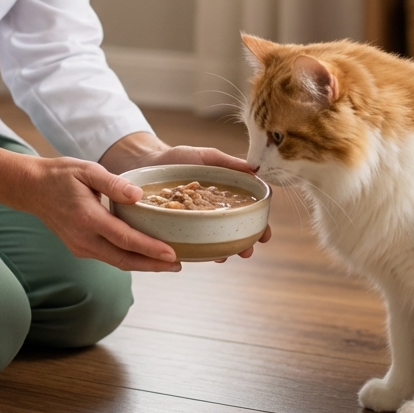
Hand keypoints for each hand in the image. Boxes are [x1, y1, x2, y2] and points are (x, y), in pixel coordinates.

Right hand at [0, 145, 181, 271]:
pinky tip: (145, 254)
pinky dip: (129, 257)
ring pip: (117, 262)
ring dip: (143, 264)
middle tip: (179, 265)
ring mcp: (81, 247)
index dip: (151, 249)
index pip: (125, 239)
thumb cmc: (61, 175)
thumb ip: (114, 184)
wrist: (32, 188)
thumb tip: (139, 196)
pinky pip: (109, 257)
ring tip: (168, 262)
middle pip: (124, 260)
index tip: (173, 255)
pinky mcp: (80, 248)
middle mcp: (84, 239)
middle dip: (153, 265)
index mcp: (88, 218)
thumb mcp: (88, 170)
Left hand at [99, 132, 271, 259]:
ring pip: (213, 242)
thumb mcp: (206, 156)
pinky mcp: (175, 228)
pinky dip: (198, 251)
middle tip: (247, 252)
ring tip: (225, 256)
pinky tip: (201, 254)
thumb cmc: (178, 158)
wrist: (148, 163)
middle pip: (233, 232)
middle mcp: (210, 213)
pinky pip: (189, 243)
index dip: (259, 225)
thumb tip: (255, 169)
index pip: (245, 214)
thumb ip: (228, 163)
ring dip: (223, 251)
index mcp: (222, 198)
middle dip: (244, 245)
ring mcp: (194, 223)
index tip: (266, 236)